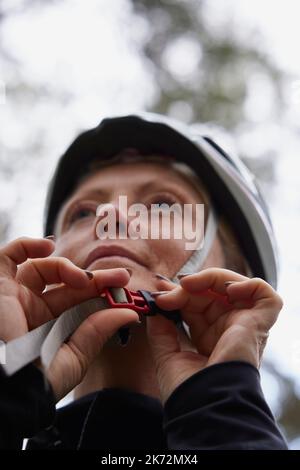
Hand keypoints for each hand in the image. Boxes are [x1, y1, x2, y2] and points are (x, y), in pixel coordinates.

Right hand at [0, 237, 138, 400]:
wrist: (5, 385)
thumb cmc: (35, 380)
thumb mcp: (73, 357)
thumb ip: (97, 332)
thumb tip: (129, 313)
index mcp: (48, 328)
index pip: (79, 302)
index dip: (102, 292)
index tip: (126, 288)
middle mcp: (32, 310)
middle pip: (66, 284)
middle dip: (95, 278)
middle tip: (122, 276)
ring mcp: (15, 296)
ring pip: (43, 268)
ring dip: (67, 267)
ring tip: (83, 279)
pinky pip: (9, 256)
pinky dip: (28, 245)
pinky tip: (48, 247)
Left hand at [146, 268, 282, 403]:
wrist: (204, 406)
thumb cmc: (188, 391)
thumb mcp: (168, 356)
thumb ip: (161, 331)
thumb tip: (155, 309)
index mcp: (209, 339)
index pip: (196, 304)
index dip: (179, 294)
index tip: (159, 294)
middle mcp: (228, 330)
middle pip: (210, 293)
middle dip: (187, 288)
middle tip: (167, 293)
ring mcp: (244, 326)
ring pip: (232, 286)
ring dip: (209, 279)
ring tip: (188, 286)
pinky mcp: (259, 324)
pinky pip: (264, 294)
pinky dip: (247, 284)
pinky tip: (227, 291)